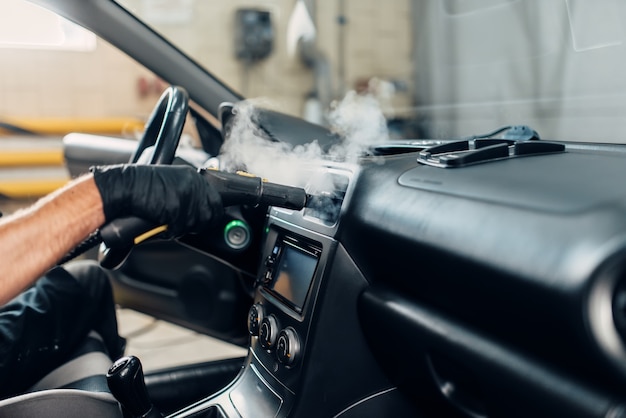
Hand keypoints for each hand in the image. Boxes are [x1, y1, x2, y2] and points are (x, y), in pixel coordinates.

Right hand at [91, 164, 222, 236]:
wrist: (122, 188)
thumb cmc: (140, 189)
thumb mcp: (170, 185)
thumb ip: (189, 194)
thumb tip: (201, 210)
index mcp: (193, 176)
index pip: (217, 201)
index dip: (209, 214)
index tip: (201, 219)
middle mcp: (193, 184)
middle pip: (212, 215)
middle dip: (198, 223)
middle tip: (179, 222)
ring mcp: (187, 195)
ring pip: (197, 224)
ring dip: (182, 227)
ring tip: (165, 220)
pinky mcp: (177, 208)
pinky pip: (181, 228)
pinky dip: (170, 230)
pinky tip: (159, 221)